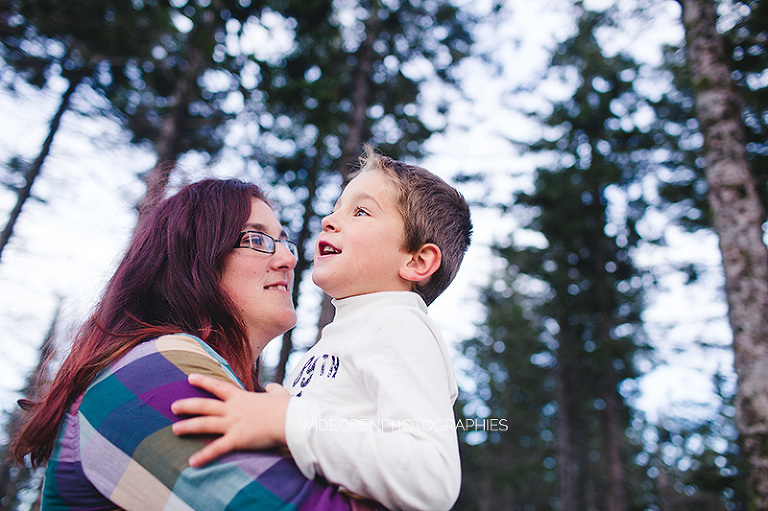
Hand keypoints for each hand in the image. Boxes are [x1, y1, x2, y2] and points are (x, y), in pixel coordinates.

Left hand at [171, 373, 289, 466]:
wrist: (290, 420)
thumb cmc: (287, 407)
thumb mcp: (280, 393)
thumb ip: (273, 389)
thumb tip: (270, 387)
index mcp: (242, 397)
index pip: (218, 386)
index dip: (203, 381)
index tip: (189, 377)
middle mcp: (233, 409)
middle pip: (205, 405)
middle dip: (188, 405)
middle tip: (173, 406)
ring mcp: (233, 424)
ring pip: (205, 423)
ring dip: (188, 426)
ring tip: (174, 429)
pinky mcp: (237, 439)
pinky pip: (217, 448)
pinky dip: (204, 456)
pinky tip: (192, 462)